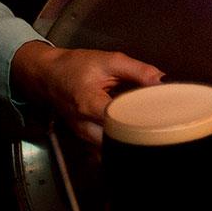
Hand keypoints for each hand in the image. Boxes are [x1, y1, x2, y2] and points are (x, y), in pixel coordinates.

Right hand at [9, 41, 164, 146]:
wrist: (47, 75)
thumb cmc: (76, 66)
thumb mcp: (110, 60)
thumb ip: (139, 71)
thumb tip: (164, 82)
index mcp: (89, 104)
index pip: (120, 121)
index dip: (142, 120)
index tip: (163, 116)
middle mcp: (84, 125)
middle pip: (117, 141)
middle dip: (139, 137)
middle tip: (161, 126)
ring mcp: (83, 135)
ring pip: (111, 149)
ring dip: (130, 141)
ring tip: (150, 130)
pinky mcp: (84, 139)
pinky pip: (105, 149)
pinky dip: (120, 143)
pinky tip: (134, 135)